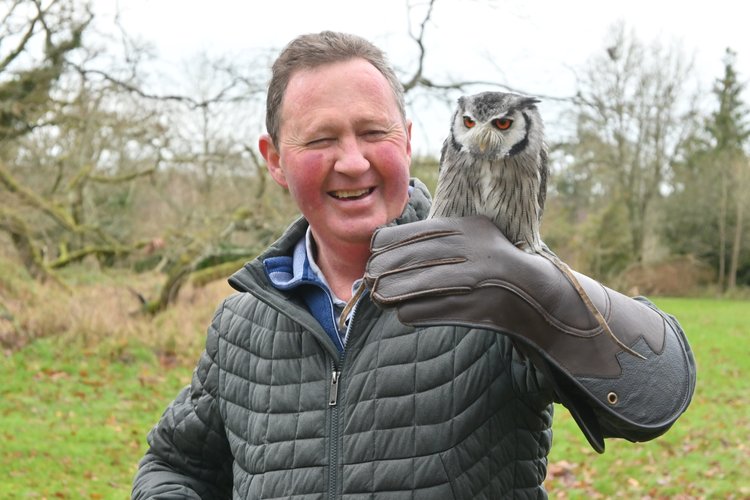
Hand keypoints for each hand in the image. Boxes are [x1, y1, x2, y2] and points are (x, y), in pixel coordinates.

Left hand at [365, 216, 694, 451]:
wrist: (538, 297)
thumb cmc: (495, 265)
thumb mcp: (473, 237)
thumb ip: (437, 238)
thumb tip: (384, 246)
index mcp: (467, 226)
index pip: (412, 232)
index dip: (385, 244)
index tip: (373, 253)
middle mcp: (470, 248)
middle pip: (408, 258)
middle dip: (382, 270)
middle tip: (368, 279)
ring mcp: (473, 277)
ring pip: (414, 284)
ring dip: (391, 292)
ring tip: (379, 296)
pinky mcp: (473, 305)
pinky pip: (428, 309)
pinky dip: (410, 311)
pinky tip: (404, 312)